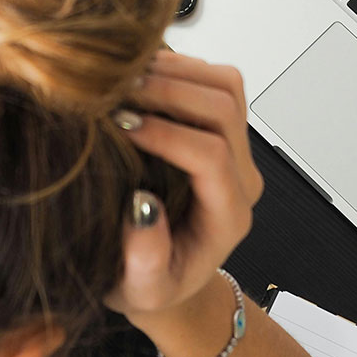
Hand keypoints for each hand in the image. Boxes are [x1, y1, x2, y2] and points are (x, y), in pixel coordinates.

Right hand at [107, 51, 263, 322]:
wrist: (166, 276)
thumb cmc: (151, 285)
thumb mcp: (141, 290)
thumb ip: (145, 260)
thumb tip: (141, 207)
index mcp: (227, 216)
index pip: (211, 156)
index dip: (166, 134)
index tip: (120, 126)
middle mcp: (240, 177)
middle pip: (224, 109)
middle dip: (169, 91)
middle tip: (115, 92)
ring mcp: (235, 148)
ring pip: (225, 85)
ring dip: (175, 71)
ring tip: (123, 78)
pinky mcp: (220, 128)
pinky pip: (212, 80)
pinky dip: (176, 67)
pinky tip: (135, 76)